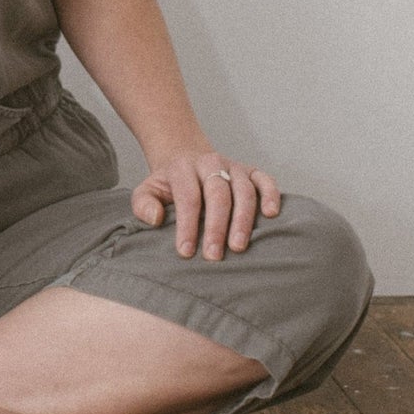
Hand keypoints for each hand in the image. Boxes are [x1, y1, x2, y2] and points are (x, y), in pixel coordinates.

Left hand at [131, 152, 281, 260]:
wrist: (185, 158)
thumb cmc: (169, 184)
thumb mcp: (147, 190)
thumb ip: (143, 204)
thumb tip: (155, 218)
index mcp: (183, 168)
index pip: (187, 197)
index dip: (187, 225)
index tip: (186, 251)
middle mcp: (210, 163)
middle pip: (217, 194)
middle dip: (216, 226)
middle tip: (214, 255)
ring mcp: (234, 166)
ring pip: (243, 190)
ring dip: (242, 219)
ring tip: (238, 247)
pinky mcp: (252, 171)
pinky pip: (265, 180)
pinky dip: (271, 195)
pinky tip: (271, 215)